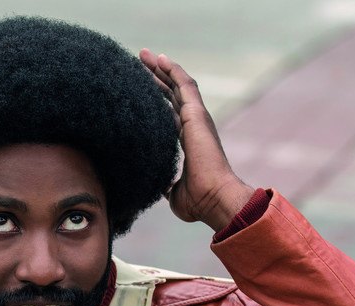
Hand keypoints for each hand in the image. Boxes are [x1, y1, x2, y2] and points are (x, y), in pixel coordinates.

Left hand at [139, 49, 253, 231]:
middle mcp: (193, 126)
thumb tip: (152, 186)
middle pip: (171, 95)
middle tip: (139, 63)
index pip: (169, 113)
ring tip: (144, 55)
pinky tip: (161, 58)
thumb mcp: (173, 192)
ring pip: (177, 85)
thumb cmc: (199, 201)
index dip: (155, 100)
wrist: (215, 199)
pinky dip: (173, 70)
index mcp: (189, 141)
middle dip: (155, 78)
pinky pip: (185, 85)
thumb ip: (164, 183)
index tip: (139, 90)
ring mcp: (197, 119)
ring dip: (161, 69)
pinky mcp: (197, 115)